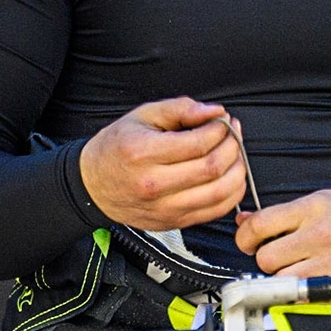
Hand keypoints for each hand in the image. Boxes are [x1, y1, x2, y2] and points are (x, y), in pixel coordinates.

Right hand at [79, 98, 245, 232]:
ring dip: (237, 170)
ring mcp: (165, 209)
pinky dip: (232, 193)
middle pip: (212, 168)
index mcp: (143, 154)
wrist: (93, 186)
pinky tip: (230, 175)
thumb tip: (215, 112)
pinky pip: (215, 211)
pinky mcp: (174, 222)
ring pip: (220, 193)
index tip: (224, 120)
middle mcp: (154, 185)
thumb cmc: (118, 147)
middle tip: (233, 133)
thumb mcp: (143, 116)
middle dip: (233, 146)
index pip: (199, 143)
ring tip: (234, 153)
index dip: (221, 129)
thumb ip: (181, 108)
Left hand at [233, 189, 330, 300]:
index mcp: (313, 209)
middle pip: (266, 259)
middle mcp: (320, 235)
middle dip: (268, 261)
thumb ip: (282, 213)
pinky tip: (311, 284)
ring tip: (297, 271)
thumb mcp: (322, 201)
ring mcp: (330, 263)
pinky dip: (301, 296)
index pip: (260, 226)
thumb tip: (244, 221)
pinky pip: (303, 299)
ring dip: (283, 281)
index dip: (246, 238)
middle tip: (280, 259)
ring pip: (282, 282)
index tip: (248, 243)